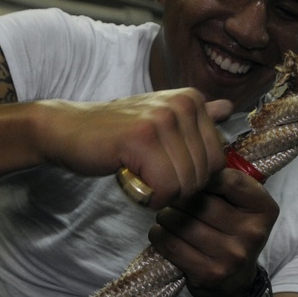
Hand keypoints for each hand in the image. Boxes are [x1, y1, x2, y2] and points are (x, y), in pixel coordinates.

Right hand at [37, 89, 231, 207]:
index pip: (218, 159)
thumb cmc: (117, 133)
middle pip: (205, 174)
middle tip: (150, 177)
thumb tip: (229, 108)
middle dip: (179, 189)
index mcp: (192, 99)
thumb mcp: (161, 119)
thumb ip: (196, 118)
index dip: (193, 177)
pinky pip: (166, 187)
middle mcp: (183, 104)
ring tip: (140, 177)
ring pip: (186, 183)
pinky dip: (149, 197)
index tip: (165, 168)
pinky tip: (133, 183)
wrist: (68, 130)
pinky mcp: (141, 138)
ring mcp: (163, 119)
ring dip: (163, 194)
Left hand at [148, 168, 279, 296]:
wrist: (234, 283)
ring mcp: (232, 255)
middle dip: (180, 198)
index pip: (229, 180)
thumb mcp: (242, 207)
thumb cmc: (232, 234)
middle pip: (201, 202)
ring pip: (183, 223)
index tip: (191, 179)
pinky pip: (172, 245)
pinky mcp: (210, 273)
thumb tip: (190, 157)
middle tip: (172, 199)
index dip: (204, 176)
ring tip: (167, 216)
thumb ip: (225, 184)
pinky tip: (162, 233)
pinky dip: (160, 236)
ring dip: (166, 217)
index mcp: (264, 209)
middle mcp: (252, 233)